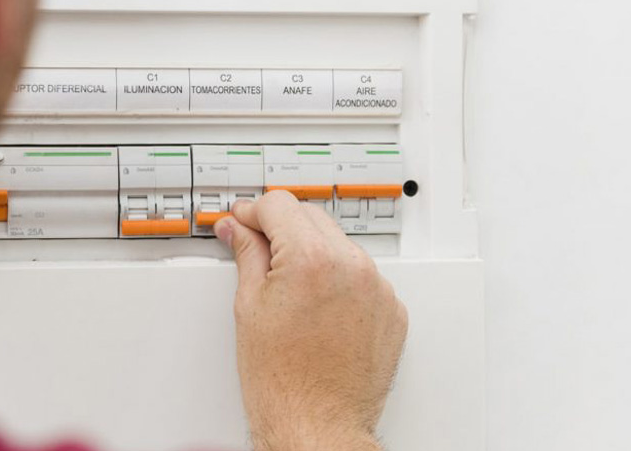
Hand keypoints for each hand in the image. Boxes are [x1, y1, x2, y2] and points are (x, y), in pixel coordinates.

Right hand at [215, 191, 407, 450]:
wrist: (317, 424)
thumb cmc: (282, 381)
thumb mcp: (249, 307)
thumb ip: (246, 256)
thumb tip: (238, 231)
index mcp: (311, 260)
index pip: (280, 205)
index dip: (253, 211)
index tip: (243, 220)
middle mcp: (351, 267)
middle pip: (311, 217)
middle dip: (282, 227)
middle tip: (258, 247)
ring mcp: (377, 289)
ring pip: (340, 245)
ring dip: (314, 252)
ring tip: (289, 288)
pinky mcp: (392, 311)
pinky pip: (363, 277)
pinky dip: (340, 281)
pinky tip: (317, 308)